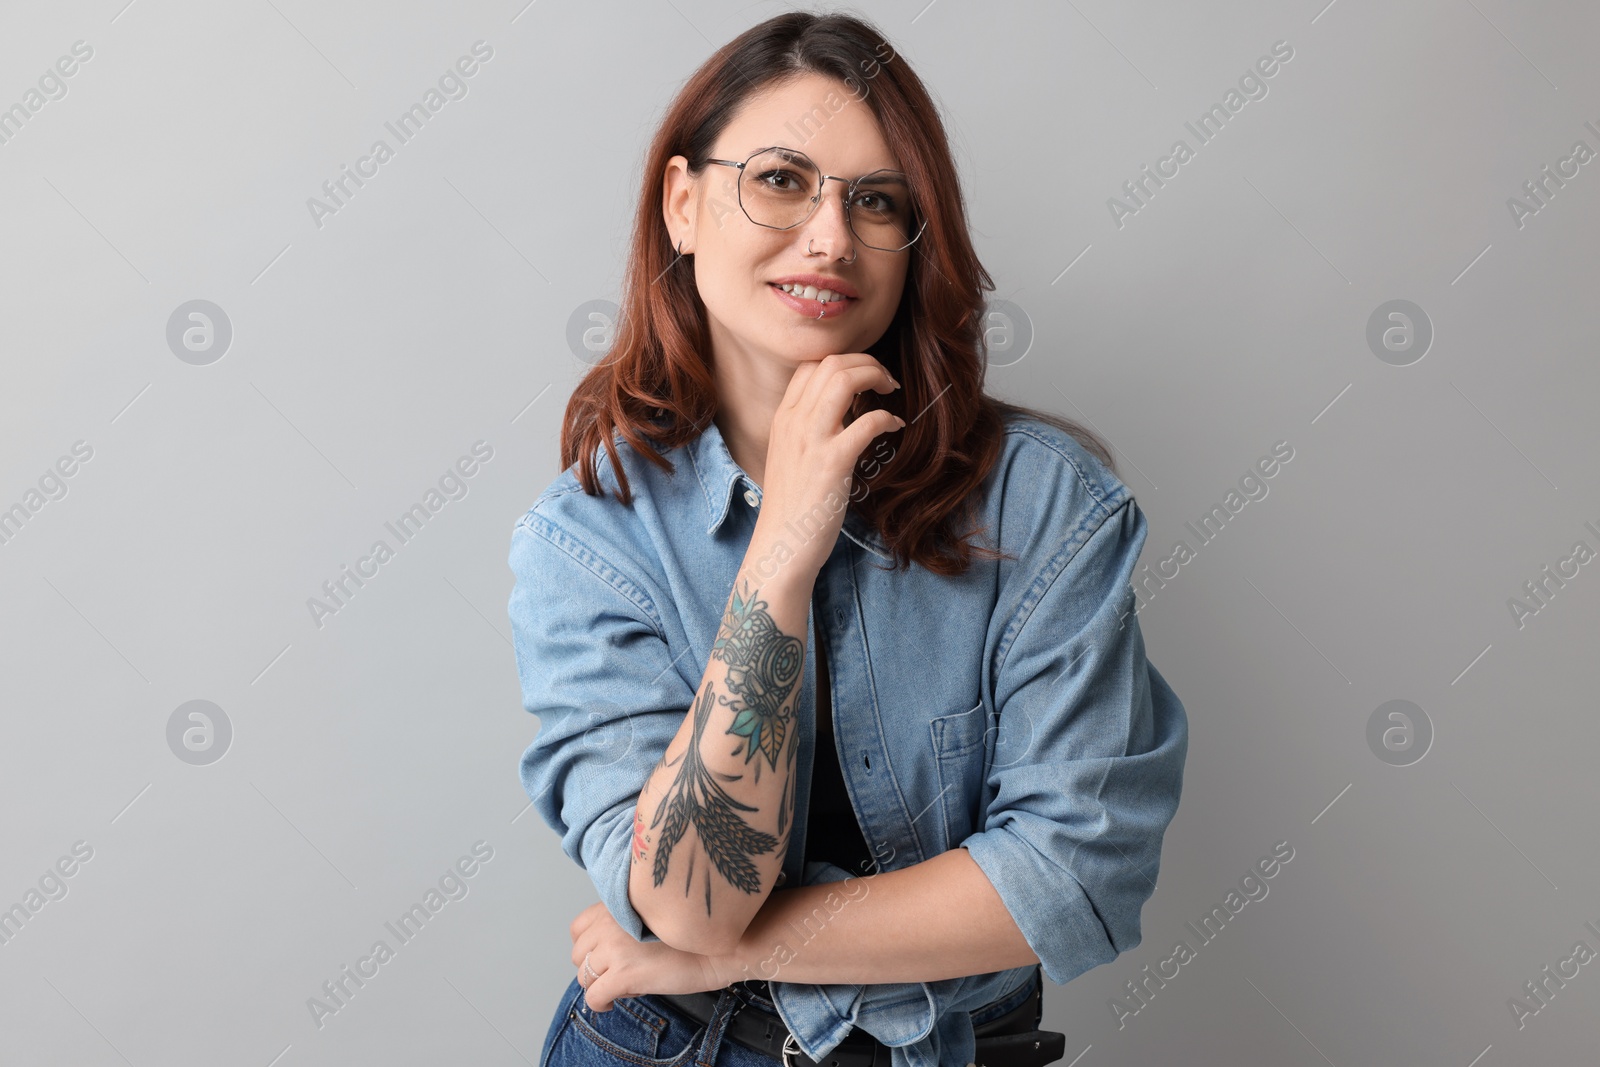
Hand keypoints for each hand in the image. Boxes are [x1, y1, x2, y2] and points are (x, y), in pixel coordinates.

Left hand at [569, 901, 748, 1011]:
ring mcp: (615, 949)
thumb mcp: (656, 915)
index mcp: (619, 905)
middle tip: (613, 973)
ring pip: (584, 975)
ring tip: (616, 987)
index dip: (589, 945)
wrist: (722, 946)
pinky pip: (594, 996)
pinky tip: (611, 1004)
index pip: (579, 927)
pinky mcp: (624, 974)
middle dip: (594, 966)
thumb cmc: (697, 933)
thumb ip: (629, 923)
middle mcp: (611, 923)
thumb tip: (612, 948)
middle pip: (579, 953)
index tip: (603, 955)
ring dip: (597, 984)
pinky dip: (599, 1004)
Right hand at [757, 352, 902, 577]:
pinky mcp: (833, 462)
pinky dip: (887, 417)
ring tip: (891, 389)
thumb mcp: (789, 457)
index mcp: (783, 418)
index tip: (863, 376)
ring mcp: (812, 440)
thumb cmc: (792, 507)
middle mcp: (794, 422)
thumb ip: (806, 431)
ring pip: (845, 379)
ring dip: (876, 376)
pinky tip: (895, 426)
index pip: (809, 365)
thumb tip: (839, 415)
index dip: (842, 360)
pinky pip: (868, 421)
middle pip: (831, 363)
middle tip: (884, 379)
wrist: (781, 545)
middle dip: (865, 361)